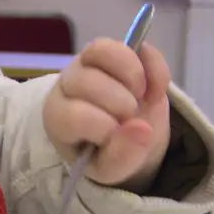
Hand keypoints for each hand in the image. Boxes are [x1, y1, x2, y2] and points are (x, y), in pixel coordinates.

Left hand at [41, 37, 172, 188]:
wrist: (124, 135)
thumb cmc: (107, 153)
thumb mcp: (112, 169)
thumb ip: (123, 156)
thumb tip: (142, 129)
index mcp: (58, 118)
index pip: (73, 115)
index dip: (102, 126)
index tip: (115, 135)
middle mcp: (67, 84)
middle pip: (88, 81)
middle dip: (120, 103)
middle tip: (129, 118)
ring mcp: (89, 61)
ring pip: (104, 51)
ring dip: (134, 77)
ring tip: (140, 98)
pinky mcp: (117, 50)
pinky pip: (136, 45)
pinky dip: (153, 67)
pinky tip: (155, 90)